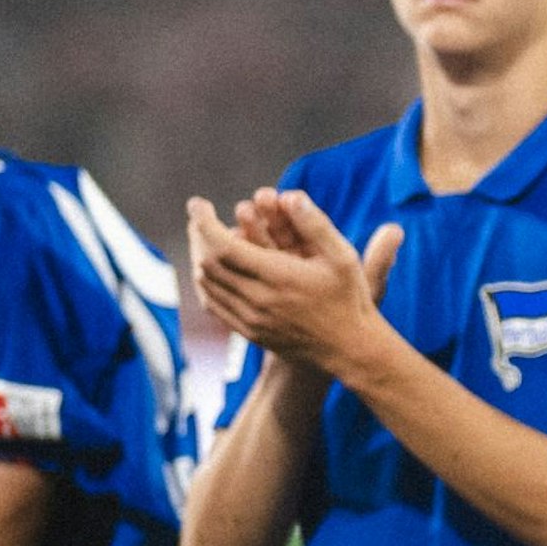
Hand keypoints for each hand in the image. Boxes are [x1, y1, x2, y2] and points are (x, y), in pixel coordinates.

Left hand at [186, 190, 403, 373]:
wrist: (349, 349)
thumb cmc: (348, 299)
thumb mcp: (343, 257)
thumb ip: (316, 224)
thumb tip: (291, 196)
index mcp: (278, 277)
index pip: (223, 246)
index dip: (204, 222)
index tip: (198, 203)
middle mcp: (258, 300)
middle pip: (207, 263)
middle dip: (198, 234)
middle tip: (199, 216)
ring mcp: (250, 320)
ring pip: (206, 285)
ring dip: (198, 257)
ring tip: (202, 238)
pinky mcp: (249, 333)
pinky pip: (213, 305)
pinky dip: (205, 283)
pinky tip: (209, 271)